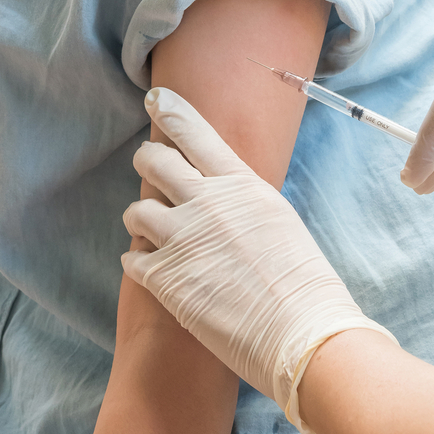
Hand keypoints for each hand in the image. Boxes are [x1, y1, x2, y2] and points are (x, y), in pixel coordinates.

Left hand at [122, 87, 396, 433]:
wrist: (302, 334)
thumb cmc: (303, 283)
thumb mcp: (277, 221)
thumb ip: (243, 201)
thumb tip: (220, 195)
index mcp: (240, 185)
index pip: (195, 134)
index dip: (170, 112)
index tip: (154, 98)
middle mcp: (207, 204)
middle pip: (155, 161)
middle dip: (147, 161)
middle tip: (148, 166)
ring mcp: (182, 239)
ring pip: (135, 211)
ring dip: (139, 219)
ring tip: (148, 230)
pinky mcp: (165, 279)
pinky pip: (131, 259)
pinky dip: (137, 263)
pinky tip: (147, 269)